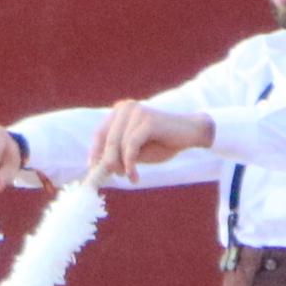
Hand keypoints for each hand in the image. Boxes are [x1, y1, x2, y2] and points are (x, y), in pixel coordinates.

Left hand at [84, 99, 215, 184]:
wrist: (192, 134)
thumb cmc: (163, 143)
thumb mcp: (136, 151)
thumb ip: (119, 155)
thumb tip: (100, 168)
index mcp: (120, 112)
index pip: (100, 133)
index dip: (95, 152)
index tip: (93, 170)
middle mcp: (126, 108)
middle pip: (107, 139)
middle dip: (109, 162)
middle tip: (116, 178)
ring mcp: (137, 112)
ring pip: (118, 144)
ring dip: (122, 166)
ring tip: (131, 177)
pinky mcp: (147, 120)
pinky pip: (131, 145)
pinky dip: (130, 163)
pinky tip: (133, 174)